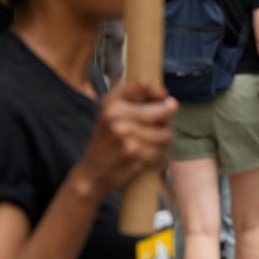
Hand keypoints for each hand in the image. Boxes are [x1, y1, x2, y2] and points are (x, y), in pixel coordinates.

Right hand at [75, 80, 178, 195]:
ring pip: (166, 133)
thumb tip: (165, 96)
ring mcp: (125, 134)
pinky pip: (161, 151)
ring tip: (152, 144)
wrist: (91, 173)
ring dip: (163, 141)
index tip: (164, 97)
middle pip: (164, 109)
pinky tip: (146, 157)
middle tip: (163, 126)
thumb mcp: (111, 115)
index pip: (143, 85)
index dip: (158, 90)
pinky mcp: (133, 153)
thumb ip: (135, 101)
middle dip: (167, 120)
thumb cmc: (107, 141)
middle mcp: (116, 114)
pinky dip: (158, 156)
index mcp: (111, 102)